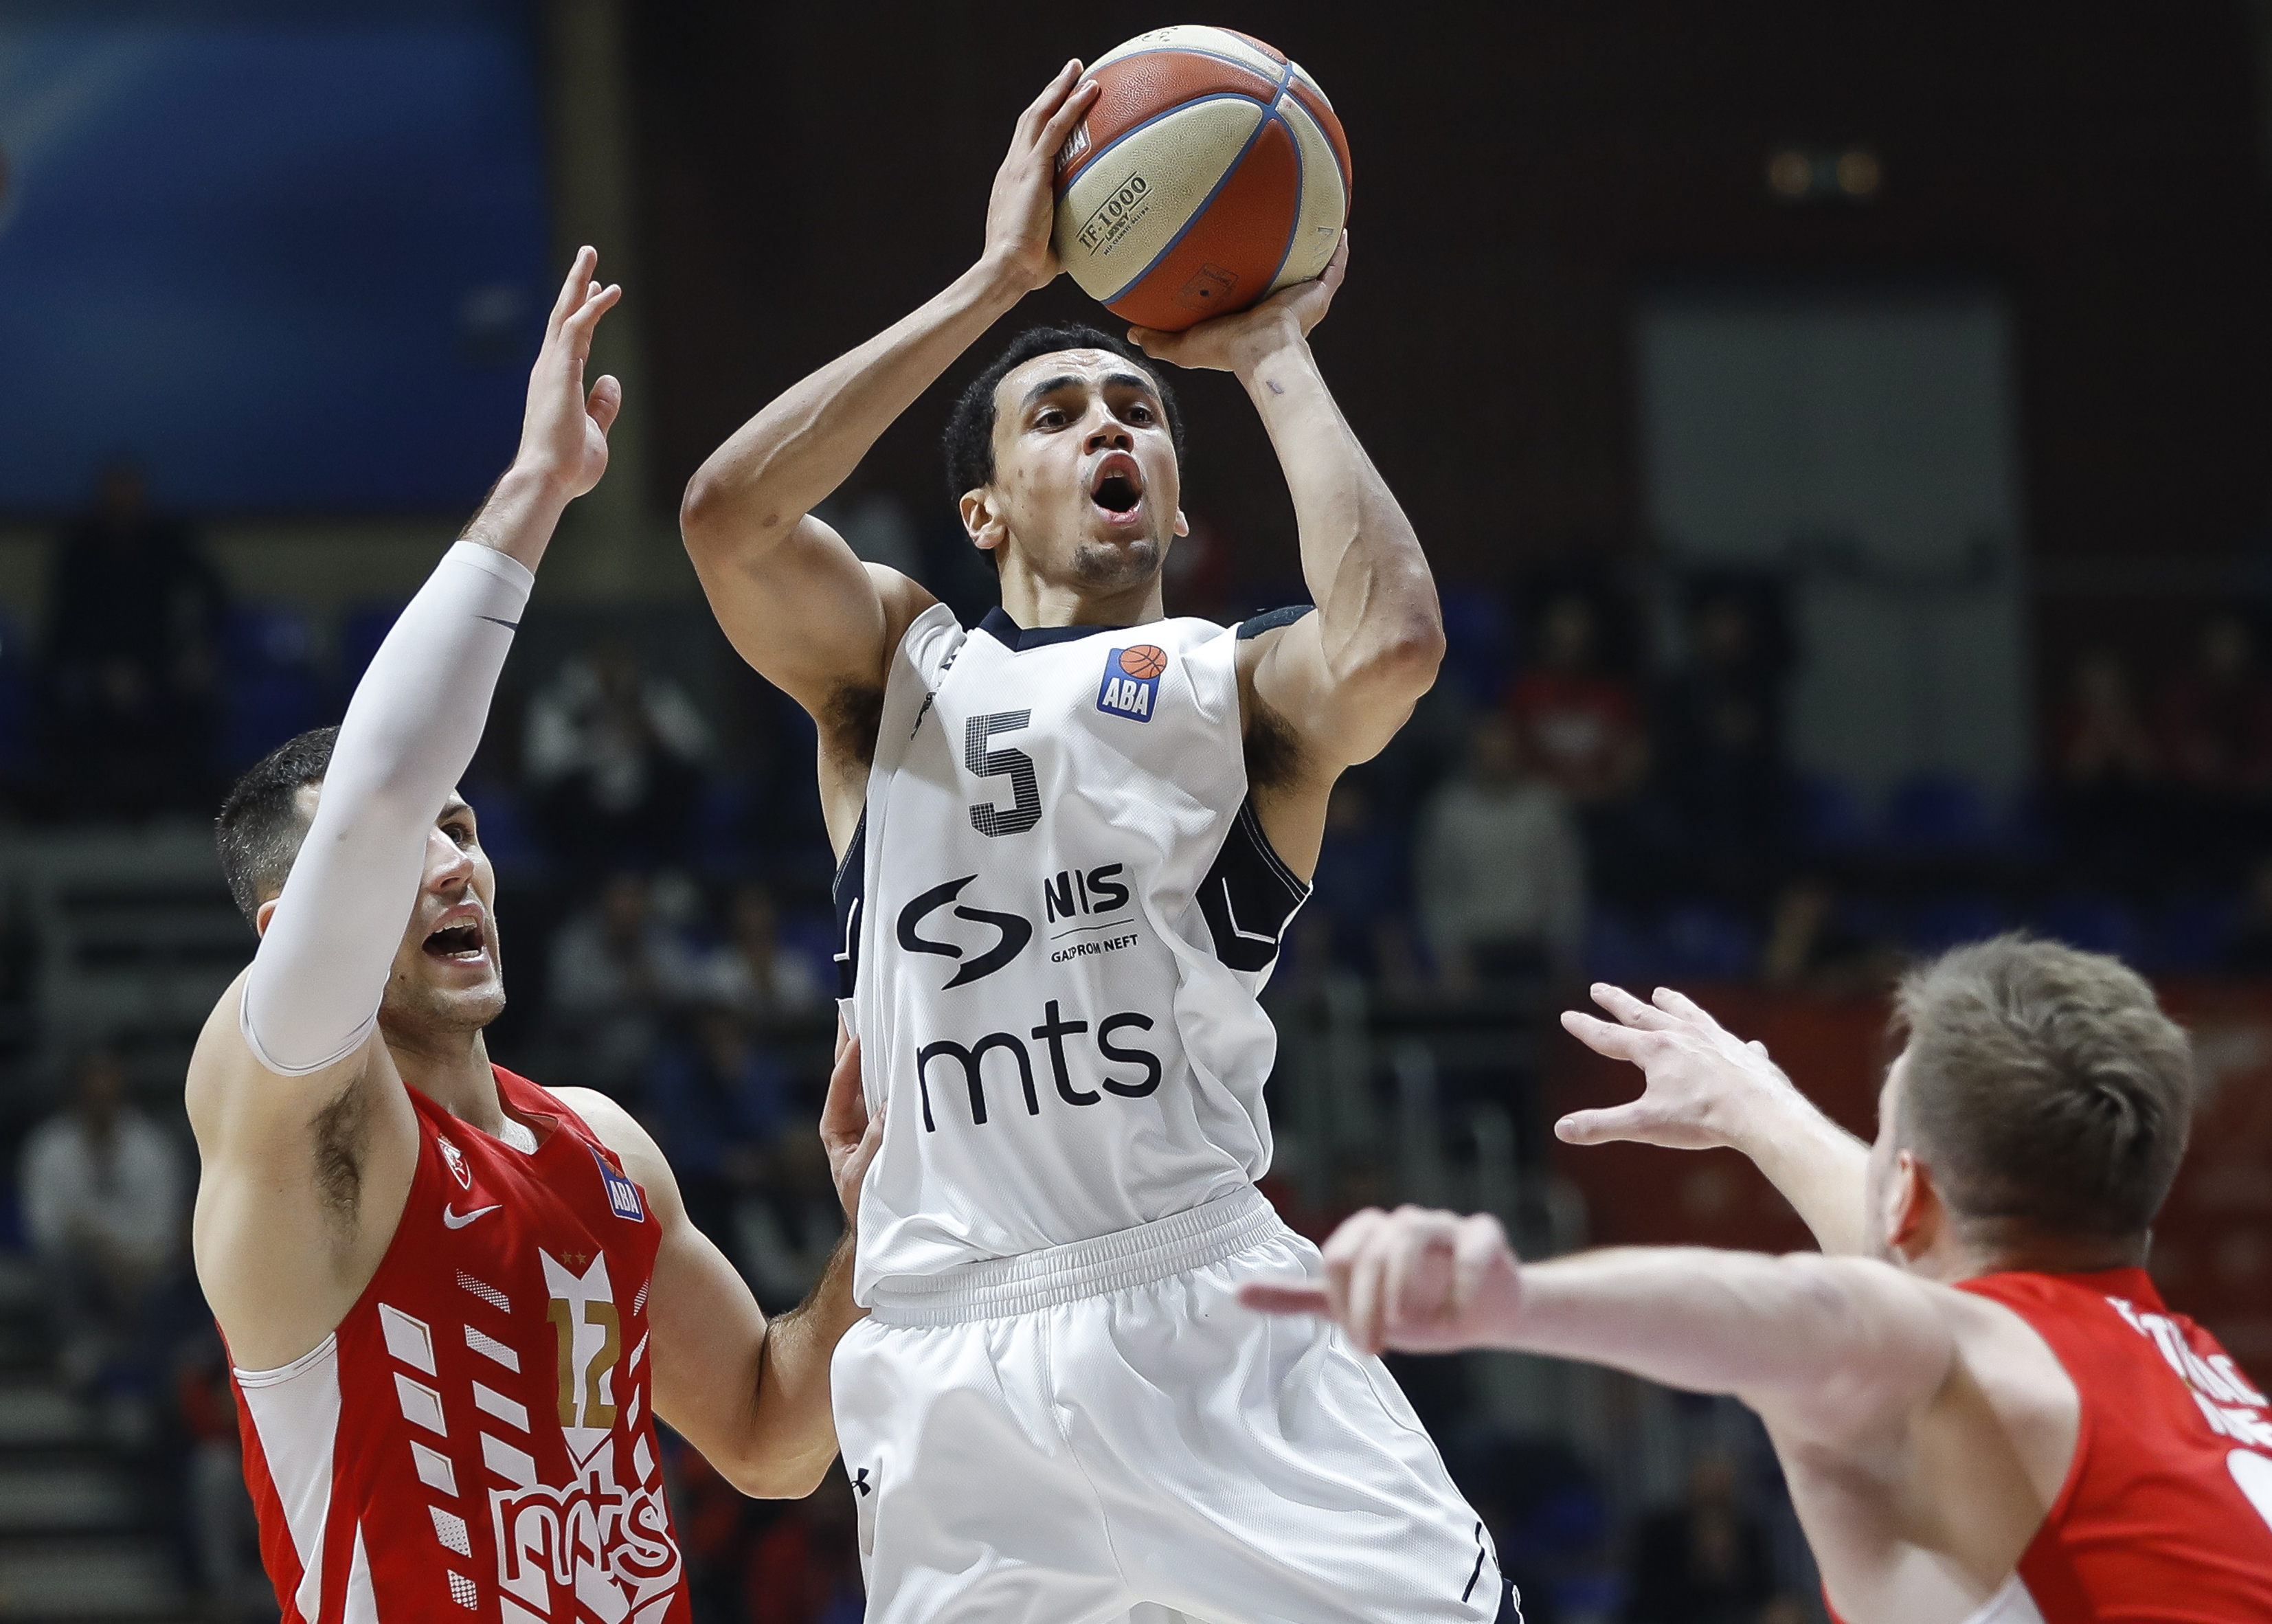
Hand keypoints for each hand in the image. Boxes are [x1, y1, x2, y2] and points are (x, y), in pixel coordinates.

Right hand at [515, 246, 622, 498]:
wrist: (549, 479)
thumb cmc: (567, 464)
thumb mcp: (594, 430)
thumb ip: (602, 405)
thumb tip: (611, 381)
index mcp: (556, 382)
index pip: (571, 338)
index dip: (583, 312)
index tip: (595, 291)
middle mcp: (549, 368)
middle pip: (562, 315)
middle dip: (575, 284)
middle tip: (588, 256)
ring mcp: (551, 367)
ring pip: (565, 312)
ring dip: (579, 281)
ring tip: (591, 254)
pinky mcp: (560, 370)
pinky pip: (576, 327)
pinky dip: (592, 306)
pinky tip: (609, 291)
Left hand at [819, 1019, 883, 1221]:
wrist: (882, 1226)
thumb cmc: (866, 1204)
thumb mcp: (861, 1174)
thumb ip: (875, 1141)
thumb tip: (890, 1107)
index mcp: (835, 1127)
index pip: (840, 1083)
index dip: (849, 1059)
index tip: (859, 1035)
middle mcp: (850, 1116)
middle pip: (851, 1069)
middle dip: (853, 1036)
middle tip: (855, 1001)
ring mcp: (870, 1117)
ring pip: (871, 1076)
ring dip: (876, 1048)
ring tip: (880, 1014)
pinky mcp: (889, 1122)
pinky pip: (891, 1091)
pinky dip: (895, 1070)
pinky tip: (904, 1049)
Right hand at [980, 61, 1099, 294]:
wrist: (1007, 270)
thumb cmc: (1026, 271)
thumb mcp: (1050, 248)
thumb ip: (1067, 238)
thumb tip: (1093, 249)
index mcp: (1013, 182)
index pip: (1027, 142)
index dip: (1041, 120)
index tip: (1056, 106)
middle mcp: (1012, 167)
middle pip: (1030, 118)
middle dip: (1049, 93)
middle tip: (1068, 73)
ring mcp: (1020, 165)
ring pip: (1040, 114)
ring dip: (1059, 88)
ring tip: (1077, 68)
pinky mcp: (1032, 170)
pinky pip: (1056, 128)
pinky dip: (1073, 106)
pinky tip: (1090, 90)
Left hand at [1128, 231, 1348, 374]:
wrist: (1262, 350)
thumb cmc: (1225, 349)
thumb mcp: (1183, 345)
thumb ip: (1158, 339)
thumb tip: (1132, 332)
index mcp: (1251, 317)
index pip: (1248, 292)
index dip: (1243, 275)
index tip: (1235, 256)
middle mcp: (1279, 307)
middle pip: (1282, 277)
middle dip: (1280, 258)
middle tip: (1272, 231)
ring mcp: (1301, 300)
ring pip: (1311, 270)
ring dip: (1313, 250)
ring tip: (1313, 223)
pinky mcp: (1318, 295)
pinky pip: (1332, 267)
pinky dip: (1338, 250)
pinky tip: (1339, 228)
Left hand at [1239, 1205, 1519, 1355]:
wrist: (1480, 1313)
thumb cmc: (1409, 1306)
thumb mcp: (1351, 1306)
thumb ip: (1299, 1297)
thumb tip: (1236, 1294)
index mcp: (1367, 1235)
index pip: (1339, 1255)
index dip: (1343, 1300)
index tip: (1357, 1343)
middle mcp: (1402, 1223)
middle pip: (1374, 1247)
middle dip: (1369, 1302)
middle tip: (1373, 1348)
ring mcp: (1446, 1225)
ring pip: (1415, 1231)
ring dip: (1405, 1282)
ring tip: (1408, 1325)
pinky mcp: (1485, 1236)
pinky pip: (1474, 1243)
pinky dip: (1462, 1279)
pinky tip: (1453, 1318)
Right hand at [1556, 983, 1801, 1151]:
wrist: (1760, 1112)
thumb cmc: (1702, 1118)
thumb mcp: (1645, 1125)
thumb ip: (1602, 1125)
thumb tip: (1561, 1130)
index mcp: (1655, 1050)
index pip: (1610, 1037)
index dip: (1586, 1028)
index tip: (1568, 1015)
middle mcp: (1682, 1036)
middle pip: (1642, 1014)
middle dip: (1618, 1002)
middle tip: (1599, 988)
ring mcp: (1715, 1040)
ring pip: (1687, 1014)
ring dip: (1671, 1003)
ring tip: (1662, 991)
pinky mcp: (1743, 1053)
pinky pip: (1734, 1042)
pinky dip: (1731, 1040)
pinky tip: (1740, 1040)